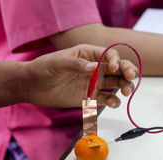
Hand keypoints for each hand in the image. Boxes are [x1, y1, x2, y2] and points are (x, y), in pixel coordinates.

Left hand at [19, 44, 138, 107]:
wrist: (32, 86)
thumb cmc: (42, 69)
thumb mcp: (56, 63)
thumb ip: (75, 65)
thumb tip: (94, 67)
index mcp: (88, 54)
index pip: (110, 54)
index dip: (116, 60)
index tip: (114, 68)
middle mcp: (94, 68)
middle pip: (118, 69)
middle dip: (128, 72)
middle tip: (130, 78)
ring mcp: (93, 83)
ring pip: (116, 84)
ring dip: (125, 86)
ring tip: (125, 92)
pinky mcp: (89, 97)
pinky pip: (106, 99)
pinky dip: (113, 101)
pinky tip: (113, 103)